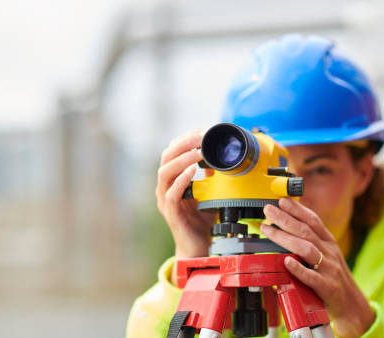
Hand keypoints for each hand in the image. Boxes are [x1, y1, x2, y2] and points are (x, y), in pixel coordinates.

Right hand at [156, 129, 215, 261]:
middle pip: (166, 158)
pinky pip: (171, 193)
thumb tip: (219, 161)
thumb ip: (211, 178)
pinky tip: (192, 172)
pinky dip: (181, 180)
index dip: (185, 139)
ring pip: (165, 173)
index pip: (172, 152)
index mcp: (172, 180)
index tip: (201, 131)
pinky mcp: (171, 213)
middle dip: (183, 144)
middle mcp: (164, 187)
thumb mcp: (209, 193)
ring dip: (182, 159)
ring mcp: (165, 200)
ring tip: (197, 152)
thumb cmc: (202, 221)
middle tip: (200, 137)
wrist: (198, 247)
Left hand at [260, 198, 374, 337]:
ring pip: (306, 249)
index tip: (282, 200)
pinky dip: (298, 268)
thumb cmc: (334, 277)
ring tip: (268, 230)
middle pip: (306, 231)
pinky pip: (311, 276)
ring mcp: (329, 269)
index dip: (297, 209)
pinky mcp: (327, 286)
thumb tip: (289, 224)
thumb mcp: (326, 254)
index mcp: (329, 243)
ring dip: (285, 238)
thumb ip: (311, 240)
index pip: (313, 220)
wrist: (352, 305)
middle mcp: (330, 252)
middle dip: (285, 218)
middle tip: (268, 209)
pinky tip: (286, 261)